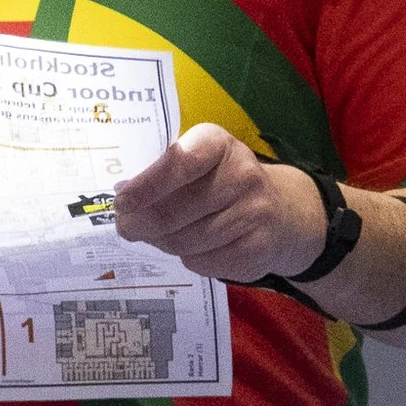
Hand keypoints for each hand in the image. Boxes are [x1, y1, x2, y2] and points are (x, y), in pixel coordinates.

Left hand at [111, 124, 321, 283]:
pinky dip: (189, 258)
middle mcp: (242, 174)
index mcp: (219, 144)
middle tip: (127, 227)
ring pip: (183, 241)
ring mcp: (253, 213)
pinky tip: (196, 247)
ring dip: (163, 242)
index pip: (180, 161)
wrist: (282, 214)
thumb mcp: (200, 163)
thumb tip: (123, 196)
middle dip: (141, 224)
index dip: (147, 184)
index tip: (122, 202)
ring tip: (162, 235)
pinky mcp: (255, 248)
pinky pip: (202, 262)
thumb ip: (164, 173)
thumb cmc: (224, 183)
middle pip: (173, 212)